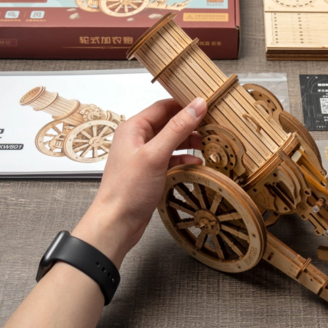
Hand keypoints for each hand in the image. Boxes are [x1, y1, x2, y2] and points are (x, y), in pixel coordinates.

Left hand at [72, 97, 206, 266]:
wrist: (116, 223)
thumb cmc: (128, 189)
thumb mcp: (156, 154)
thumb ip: (177, 128)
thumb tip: (197, 105)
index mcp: (134, 128)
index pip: (164, 106)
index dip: (185, 104)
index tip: (206, 105)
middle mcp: (138, 139)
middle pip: (169, 123)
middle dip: (190, 125)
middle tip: (211, 127)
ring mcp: (144, 155)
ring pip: (171, 141)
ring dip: (188, 142)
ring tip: (206, 144)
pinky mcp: (150, 170)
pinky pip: (170, 158)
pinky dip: (183, 159)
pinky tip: (195, 163)